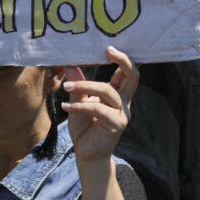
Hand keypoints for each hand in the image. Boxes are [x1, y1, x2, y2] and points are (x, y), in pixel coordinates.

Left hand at [62, 46, 137, 163]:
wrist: (86, 152)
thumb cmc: (84, 126)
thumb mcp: (77, 101)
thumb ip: (77, 85)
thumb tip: (70, 64)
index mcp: (117, 94)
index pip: (127, 73)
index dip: (123, 59)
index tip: (109, 47)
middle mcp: (124, 102)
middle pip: (133, 77)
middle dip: (123, 61)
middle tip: (108, 50)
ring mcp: (122, 113)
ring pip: (107, 91)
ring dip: (85, 85)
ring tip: (66, 85)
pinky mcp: (116, 124)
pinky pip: (98, 109)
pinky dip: (80, 105)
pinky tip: (66, 106)